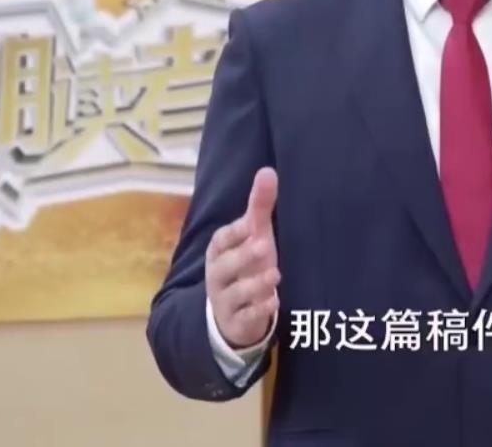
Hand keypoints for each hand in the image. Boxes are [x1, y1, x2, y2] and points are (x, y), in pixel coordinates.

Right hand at [206, 167, 280, 348]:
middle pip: (226, 266)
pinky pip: (244, 317)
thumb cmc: (246, 264)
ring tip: (274, 276)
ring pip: (235, 292)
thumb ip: (259, 206)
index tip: (252, 224)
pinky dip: (258, 311)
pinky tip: (273, 303)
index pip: (221, 240)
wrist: (233, 311)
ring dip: (254, 284)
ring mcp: (225, 300)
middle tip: (264, 246)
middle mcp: (217, 275)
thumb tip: (268, 171)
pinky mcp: (236, 321)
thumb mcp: (254, 235)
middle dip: (244, 256)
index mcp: (219, 251)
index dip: (235, 232)